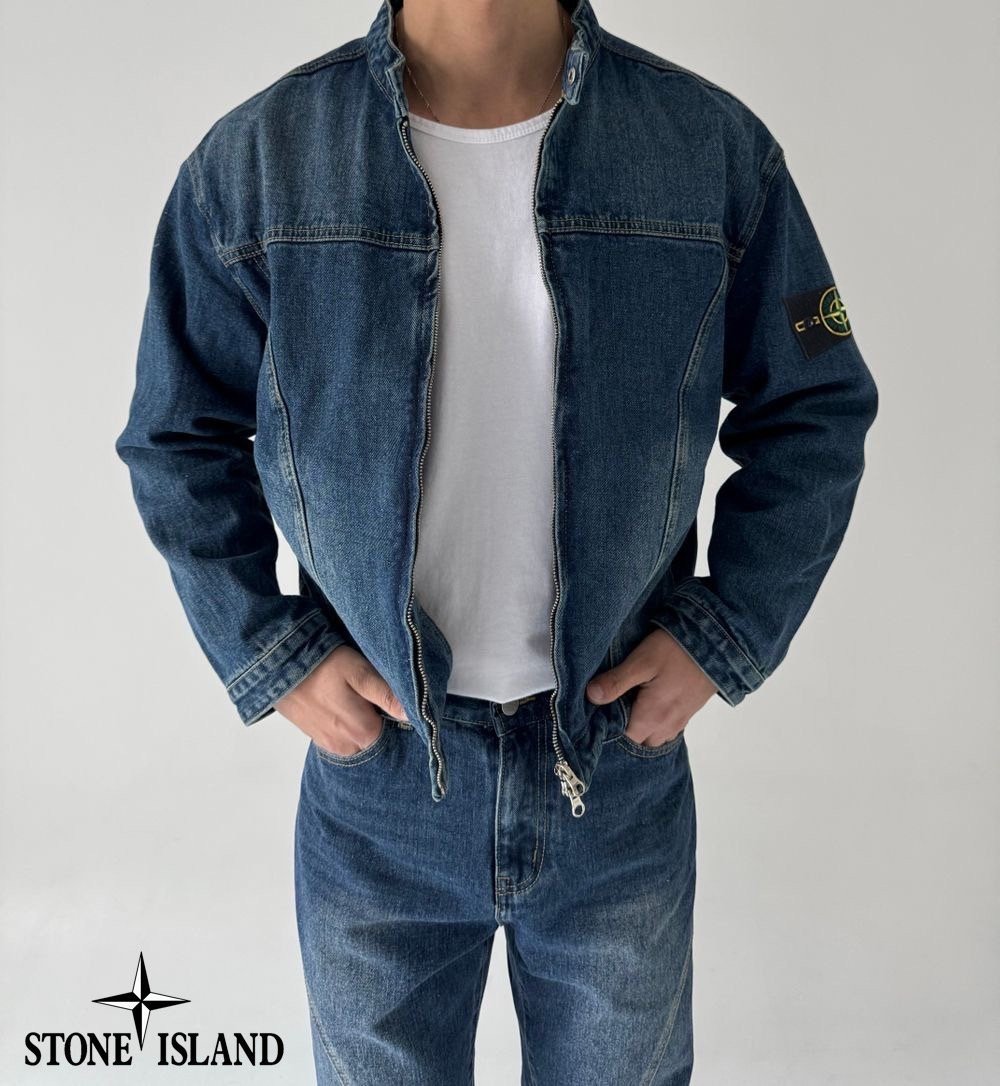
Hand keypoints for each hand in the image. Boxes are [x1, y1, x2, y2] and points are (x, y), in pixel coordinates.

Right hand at [275, 645, 407, 756]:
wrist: (275, 667)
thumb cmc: (321, 665)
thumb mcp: (359, 672)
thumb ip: (386, 695)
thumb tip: (413, 714)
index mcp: (364, 733)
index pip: (396, 729)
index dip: (395, 710)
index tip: (389, 692)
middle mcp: (348, 747)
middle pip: (377, 735)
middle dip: (378, 716)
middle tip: (369, 690)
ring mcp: (331, 746)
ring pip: (360, 737)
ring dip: (361, 719)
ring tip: (352, 694)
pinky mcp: (318, 739)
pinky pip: (343, 736)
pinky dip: (346, 723)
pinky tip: (340, 702)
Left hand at [585, 628, 717, 746]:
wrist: (717, 642)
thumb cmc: (675, 651)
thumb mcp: (641, 661)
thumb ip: (616, 681)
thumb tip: (591, 696)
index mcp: (652, 717)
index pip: (623, 739)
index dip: (608, 728)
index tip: (597, 713)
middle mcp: (667, 726)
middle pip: (638, 741)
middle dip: (624, 730)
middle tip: (611, 707)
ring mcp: (680, 721)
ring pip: (653, 737)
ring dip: (641, 727)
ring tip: (628, 704)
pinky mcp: (688, 712)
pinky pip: (667, 729)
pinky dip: (655, 723)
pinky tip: (647, 702)